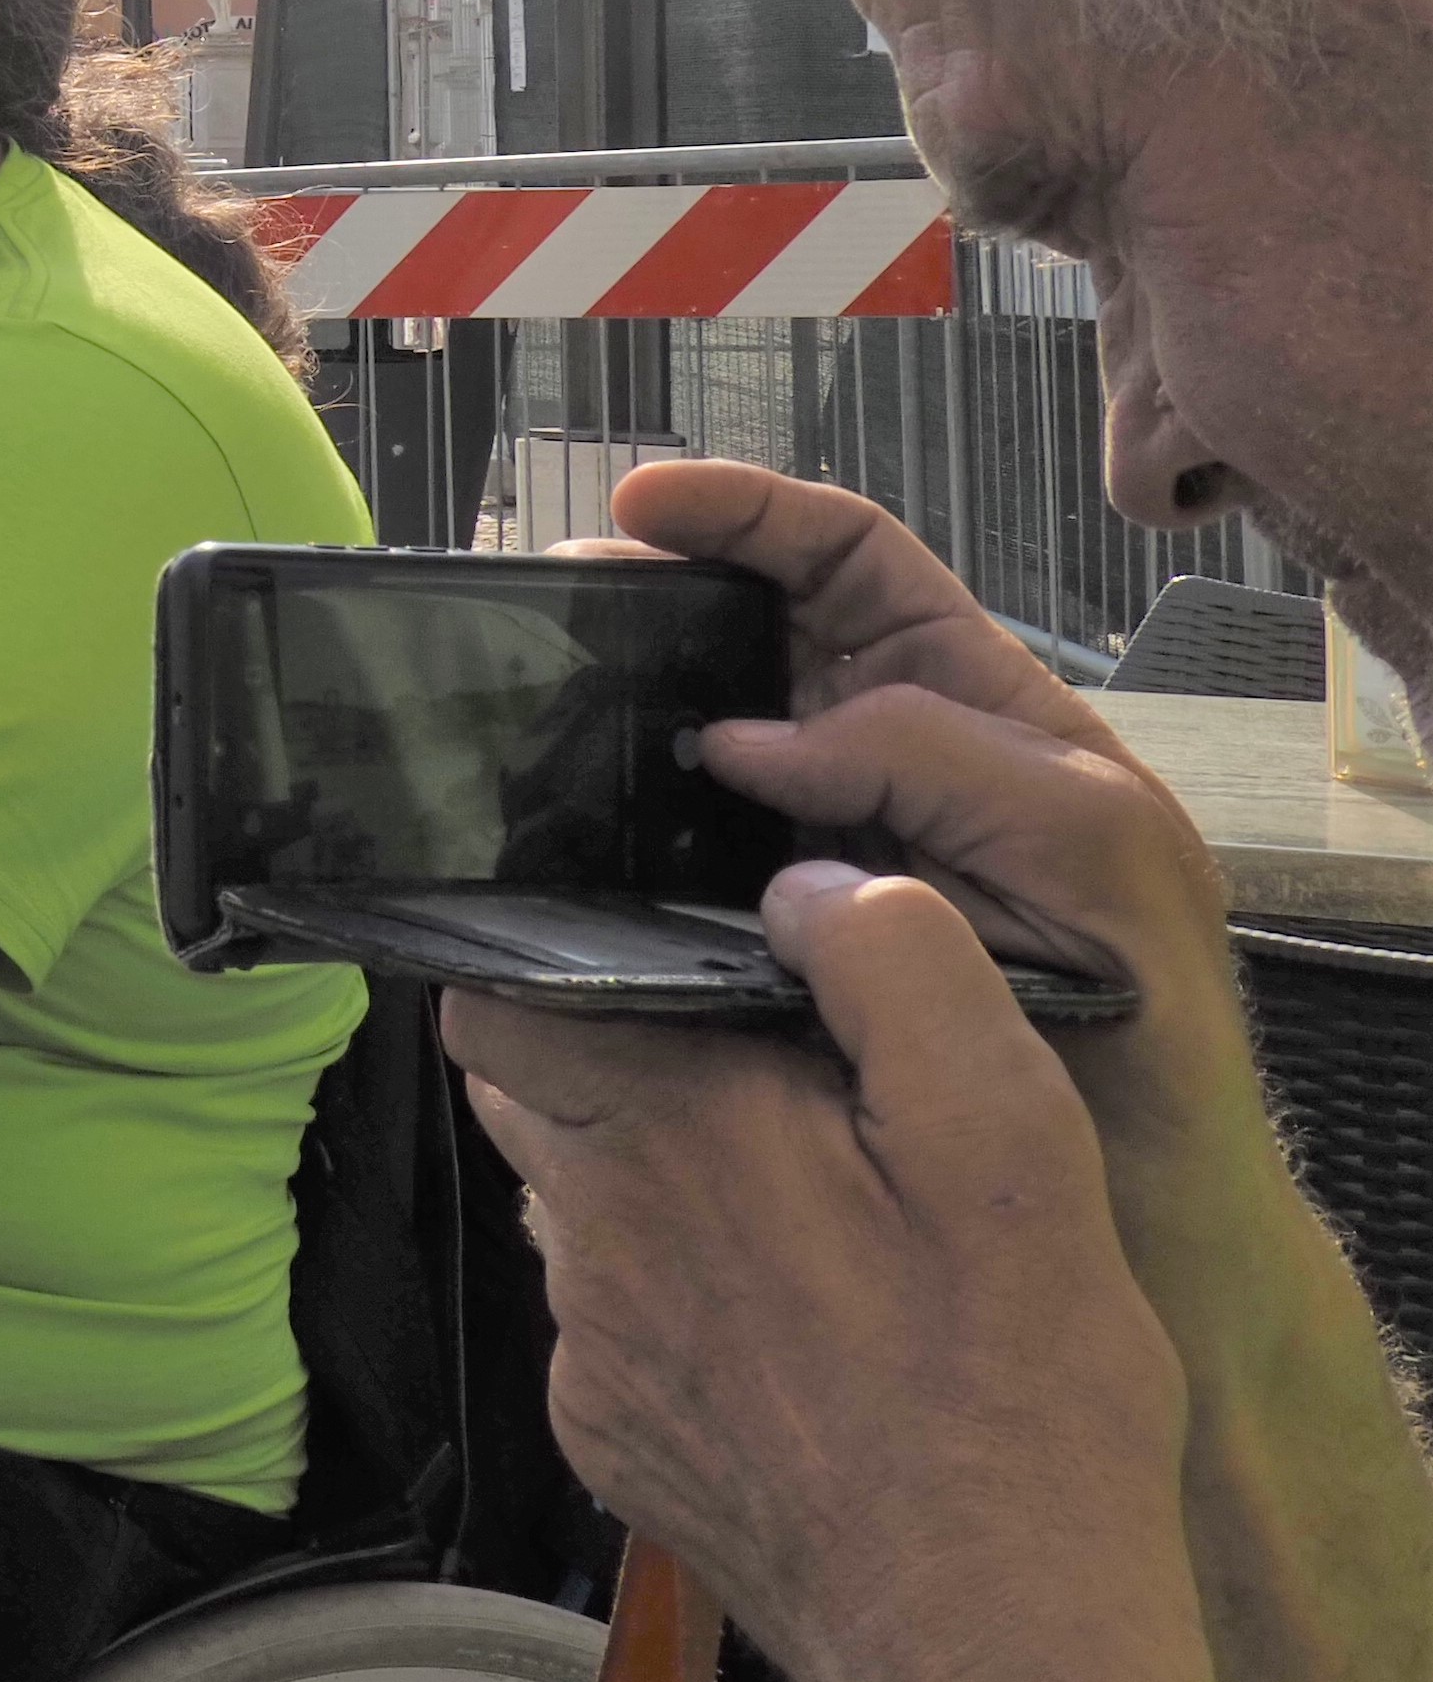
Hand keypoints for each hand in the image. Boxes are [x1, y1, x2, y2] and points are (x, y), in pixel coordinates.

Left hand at [448, 864, 1220, 1681]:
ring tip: (796, 1204)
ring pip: (574, 1203)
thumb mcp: (1009, 1137)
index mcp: (667, 1132)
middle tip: (753, 1079)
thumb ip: (895, 970)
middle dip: (612, 1055)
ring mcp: (592, 1345)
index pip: (494, 995)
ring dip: (655, 1178)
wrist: (994, 1634)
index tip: (637, 958)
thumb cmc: (1012, 1401)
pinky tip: (795, 1323)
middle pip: (531, 1090)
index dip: (550, 955)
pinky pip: (613, 1316)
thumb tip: (805, 886)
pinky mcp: (612, 1430)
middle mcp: (592, 1234)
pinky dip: (682, 1294)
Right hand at [598, 463, 1253, 1182]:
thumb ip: (934, 759)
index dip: (747, 512)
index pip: (845, 555)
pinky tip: (568, 816)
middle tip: (561, 594)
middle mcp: (876, 750)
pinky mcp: (756, 922)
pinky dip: (615, 824)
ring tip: (538, 689)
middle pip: (743, 625)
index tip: (646, 504)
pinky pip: (672, 849)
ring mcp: (809, 835)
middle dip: (650, 588)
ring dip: (617, 701)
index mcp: (966, 693)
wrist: (1130, 1178)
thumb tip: (748, 739)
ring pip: (692, 730)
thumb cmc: (1142, 997)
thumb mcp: (1083, 839)